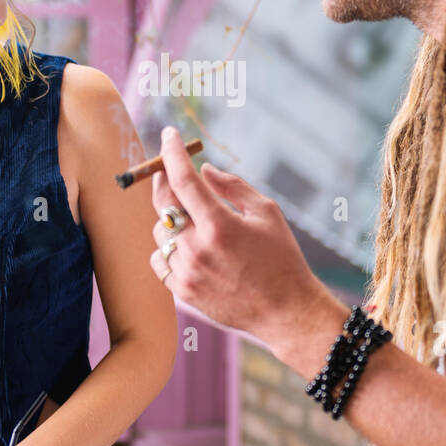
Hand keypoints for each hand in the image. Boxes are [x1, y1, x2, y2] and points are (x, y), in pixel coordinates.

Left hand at [148, 126, 328, 346]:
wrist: (285, 311)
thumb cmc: (281, 257)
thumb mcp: (267, 213)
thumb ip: (232, 186)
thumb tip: (204, 169)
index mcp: (219, 224)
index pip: (183, 179)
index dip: (172, 152)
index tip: (168, 135)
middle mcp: (197, 248)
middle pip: (162, 203)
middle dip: (162, 180)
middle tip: (168, 170)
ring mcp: (187, 272)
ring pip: (160, 232)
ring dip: (170, 220)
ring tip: (194, 223)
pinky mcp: (183, 291)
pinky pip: (159, 260)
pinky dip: (167, 249)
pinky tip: (187, 248)